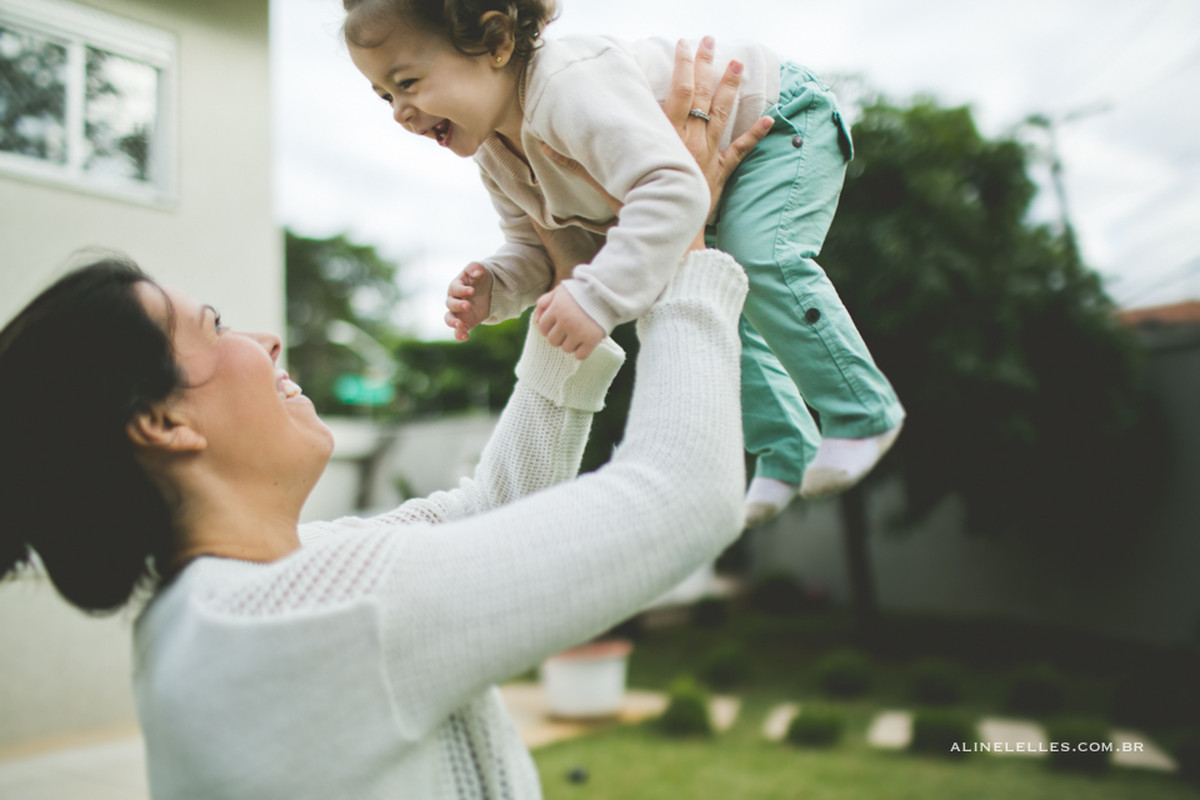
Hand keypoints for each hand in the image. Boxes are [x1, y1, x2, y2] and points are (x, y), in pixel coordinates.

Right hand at [444, 262, 492, 341]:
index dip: (462, 290)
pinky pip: (457, 331)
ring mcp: (458, 313)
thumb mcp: (479, 270)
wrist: (488, 290)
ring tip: (460, 325)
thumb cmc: (480, 278)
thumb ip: (475, 268)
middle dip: (458, 305)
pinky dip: (459, 335)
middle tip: (468, 305)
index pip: (455, 289)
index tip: (472, 291)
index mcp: (456, 286)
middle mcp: (454, 300)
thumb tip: (476, 272)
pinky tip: (465, 337)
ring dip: (453, 322)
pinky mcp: (465, 323)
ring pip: (449, 318)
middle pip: (450, 304)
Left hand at [534, 285, 604, 359]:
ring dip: (571, 344)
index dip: (548, 328)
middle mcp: (566, 321)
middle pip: (552, 341)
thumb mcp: (560, 291)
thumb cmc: (581, 292)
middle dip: (559, 337)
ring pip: (566, 349)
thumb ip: (544, 302)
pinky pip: (580, 356)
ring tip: (579, 334)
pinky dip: (581, 352)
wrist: (607, 293)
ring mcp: (579, 331)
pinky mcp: (592, 339)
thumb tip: (535, 320)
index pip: (542, 327)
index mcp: (556, 308)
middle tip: (568, 330)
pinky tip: (585, 344)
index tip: (557, 325)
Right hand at [539, 38, 770, 247]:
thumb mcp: (603, 184)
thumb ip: (576, 164)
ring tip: (737, 63)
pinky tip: (771, 118)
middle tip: (712, 41)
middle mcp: (689, 139)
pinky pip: (741, 151)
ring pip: (722, 115)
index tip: (684, 44)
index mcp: (665, 135)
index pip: (677, 90)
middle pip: (702, 94)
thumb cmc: (638, 208)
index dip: (682, 65)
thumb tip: (543, 146)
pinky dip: (756, 135)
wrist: (668, 236)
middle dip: (707, 65)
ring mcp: (708, 155)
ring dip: (730, 88)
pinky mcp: (720, 174)